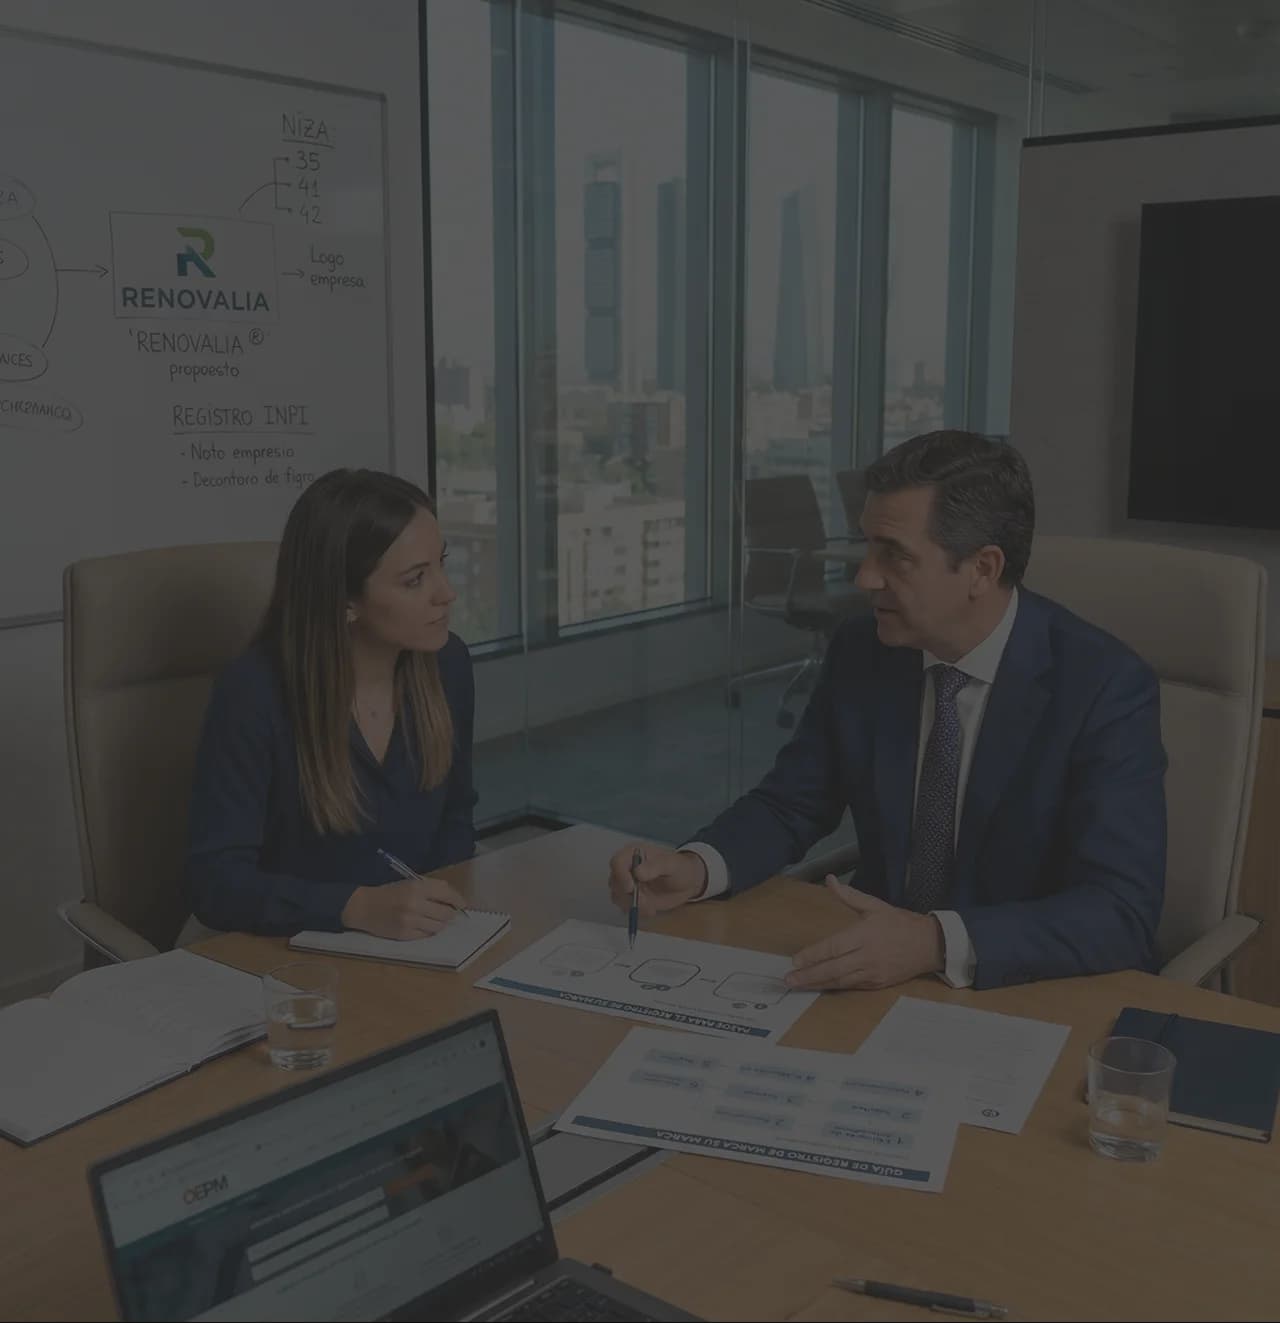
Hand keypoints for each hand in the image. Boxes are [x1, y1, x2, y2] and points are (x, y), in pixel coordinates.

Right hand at [341, 876, 467, 939]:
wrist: (364, 907)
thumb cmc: (389, 893)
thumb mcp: (410, 883)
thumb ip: (431, 889)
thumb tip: (454, 900)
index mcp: (417, 887)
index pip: (447, 894)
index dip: (458, 900)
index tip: (462, 904)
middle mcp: (415, 904)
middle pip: (446, 913)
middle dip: (450, 914)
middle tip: (447, 913)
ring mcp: (410, 921)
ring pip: (439, 926)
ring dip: (440, 924)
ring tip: (432, 919)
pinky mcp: (404, 935)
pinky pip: (426, 935)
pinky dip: (428, 931)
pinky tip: (422, 925)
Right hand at [607, 844, 707, 917]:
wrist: (688, 882)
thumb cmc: (680, 868)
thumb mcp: (672, 865)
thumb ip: (655, 866)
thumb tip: (637, 872)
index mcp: (634, 853)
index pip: (617, 862)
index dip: (620, 875)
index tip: (630, 887)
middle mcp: (627, 868)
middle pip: (614, 882)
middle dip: (628, 895)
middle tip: (645, 902)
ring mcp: (628, 884)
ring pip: (617, 896)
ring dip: (632, 905)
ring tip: (651, 907)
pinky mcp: (632, 898)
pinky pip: (625, 907)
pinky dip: (636, 911)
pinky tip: (650, 909)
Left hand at [784, 877, 945, 990]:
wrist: (930, 945)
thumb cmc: (900, 923)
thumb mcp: (875, 905)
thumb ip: (849, 895)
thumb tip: (829, 880)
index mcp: (864, 934)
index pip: (833, 947)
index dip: (813, 955)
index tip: (795, 961)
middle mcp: (867, 956)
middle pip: (833, 968)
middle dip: (809, 975)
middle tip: (789, 980)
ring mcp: (872, 972)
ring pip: (841, 981)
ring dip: (818, 984)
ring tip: (799, 986)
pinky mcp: (878, 983)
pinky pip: (852, 986)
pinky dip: (835, 987)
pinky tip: (821, 987)